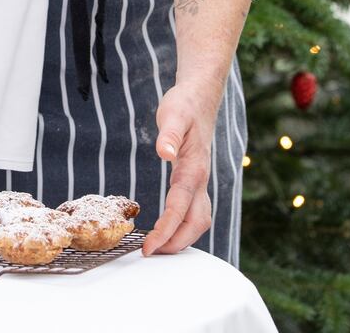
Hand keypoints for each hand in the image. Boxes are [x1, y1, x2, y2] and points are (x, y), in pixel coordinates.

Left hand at [140, 82, 215, 255]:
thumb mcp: (172, 114)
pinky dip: (183, 225)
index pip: (179, 209)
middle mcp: (200, 179)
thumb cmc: (184, 104)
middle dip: (176, 243)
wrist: (200, 95)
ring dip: (181, 237)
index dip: (165, 231)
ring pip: (199, 220)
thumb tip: (164, 153)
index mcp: (193, 168)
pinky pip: (195, 210)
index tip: (148, 246)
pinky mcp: (196, 178)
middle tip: (150, 253)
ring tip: (158, 246)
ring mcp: (201, 180)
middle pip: (195, 223)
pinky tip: (168, 227)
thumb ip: (168, 134)